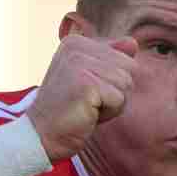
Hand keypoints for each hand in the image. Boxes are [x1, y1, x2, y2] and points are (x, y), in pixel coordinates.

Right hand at [22, 34, 138, 161]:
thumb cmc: (69, 109)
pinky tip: (87, 114)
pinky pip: (119, 100)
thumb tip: (134, 42)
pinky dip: (108, 113)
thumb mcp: (91, 77)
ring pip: (126, 84)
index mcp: (77, 42)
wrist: (42, 133)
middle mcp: (77, 47)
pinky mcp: (86, 83)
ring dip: (112, 104)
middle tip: (88, 101)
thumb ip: (112, 57)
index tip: (86, 91)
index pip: (124, 58)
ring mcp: (80, 63)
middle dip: (116, 92)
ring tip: (87, 107)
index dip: (112, 82)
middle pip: (129, 69)